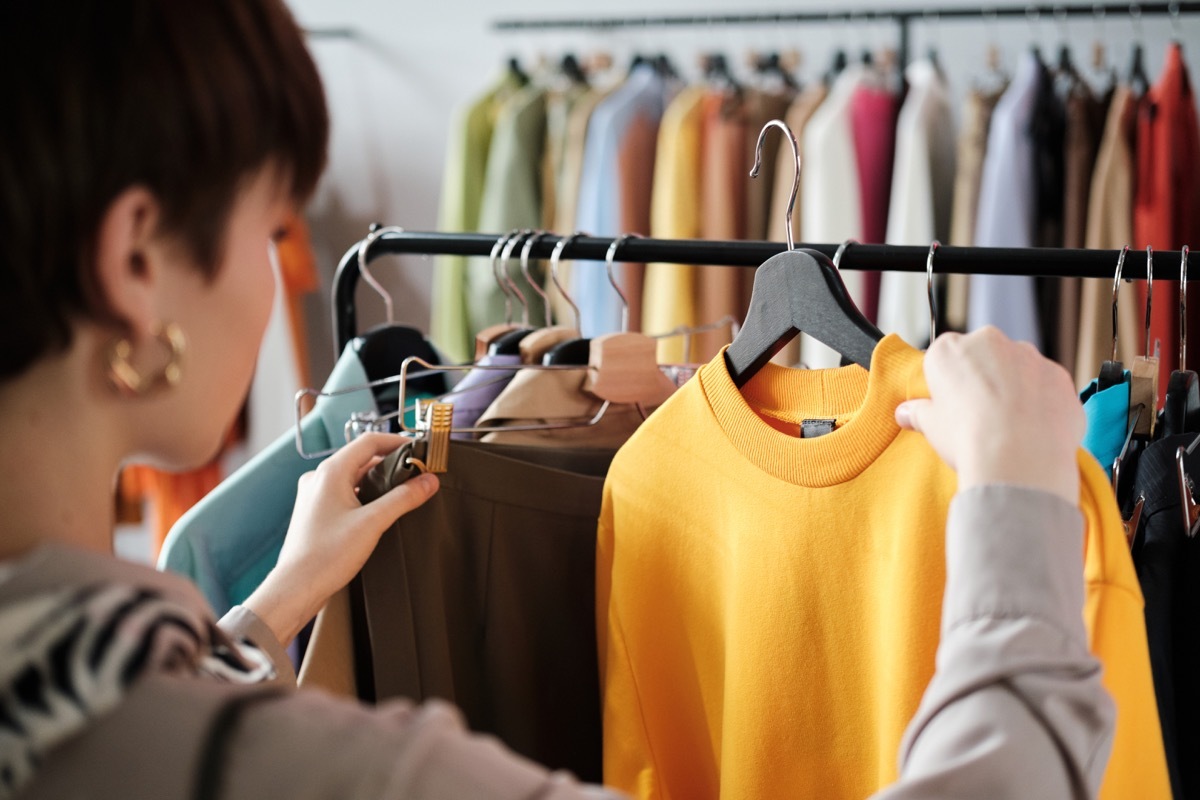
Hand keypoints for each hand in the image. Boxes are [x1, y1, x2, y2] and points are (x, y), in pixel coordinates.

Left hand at [244, 432, 438, 646]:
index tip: (420, 450)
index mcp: (331, 472)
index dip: (398, 442)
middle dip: (391, 463)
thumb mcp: (373, 523)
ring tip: (403, 491)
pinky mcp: (315, 511)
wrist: (296, 587)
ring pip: (353, 476)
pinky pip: (344, 492)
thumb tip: (429, 481)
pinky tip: (378, 510)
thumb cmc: (326, 556)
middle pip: (362, 458)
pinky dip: (364, 494)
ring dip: (378, 480)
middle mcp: (319, 478)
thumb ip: (404, 498)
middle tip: (417, 473)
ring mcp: (315, 495)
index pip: (370, 442)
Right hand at [895, 327, 1085, 505]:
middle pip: (983, 356)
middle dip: (983, 379)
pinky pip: (1046, 385)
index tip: (949, 404)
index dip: (946, 381)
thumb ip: (918, 413)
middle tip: (979, 415)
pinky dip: (1042, 402)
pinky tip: (1035, 429)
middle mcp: (990, 342)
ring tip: (1011, 426)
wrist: (1019, 459)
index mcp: (950, 349)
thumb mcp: (930, 427)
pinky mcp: (1060, 375)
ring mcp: (1029, 356)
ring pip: (1018, 368)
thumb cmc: (967, 438)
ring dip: (1015, 388)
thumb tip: (905, 413)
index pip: (943, 356)